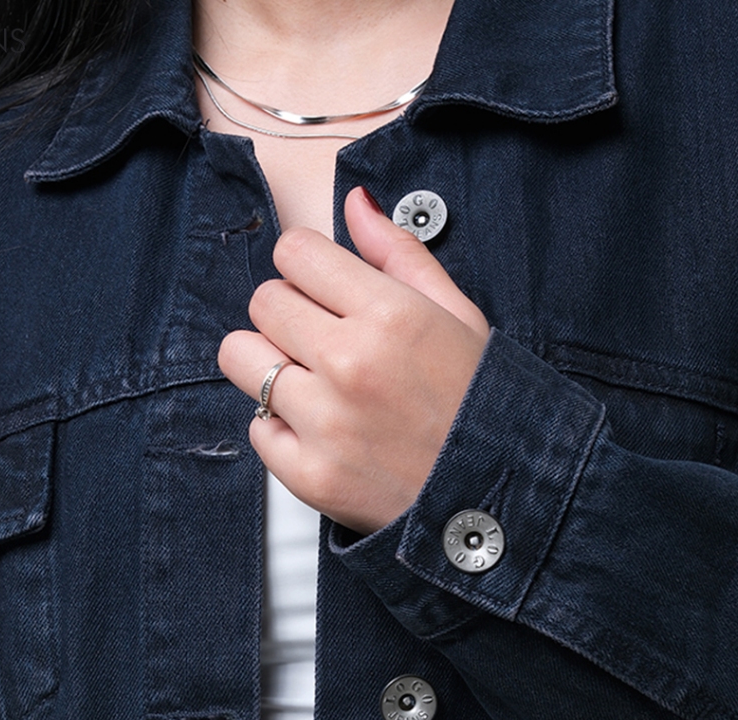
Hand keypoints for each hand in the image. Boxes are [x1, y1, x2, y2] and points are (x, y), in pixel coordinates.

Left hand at [218, 186, 489, 535]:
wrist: (498, 500)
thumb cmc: (482, 403)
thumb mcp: (460, 316)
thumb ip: (400, 255)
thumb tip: (354, 202)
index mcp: (390, 315)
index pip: (294, 251)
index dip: (307, 266)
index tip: (323, 288)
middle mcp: (349, 364)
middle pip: (262, 300)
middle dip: (288, 312)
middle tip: (324, 340)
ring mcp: (325, 423)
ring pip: (240, 357)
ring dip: (269, 363)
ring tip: (312, 383)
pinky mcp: (308, 475)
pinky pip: (255, 426)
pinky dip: (281, 427)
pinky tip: (324, 433)